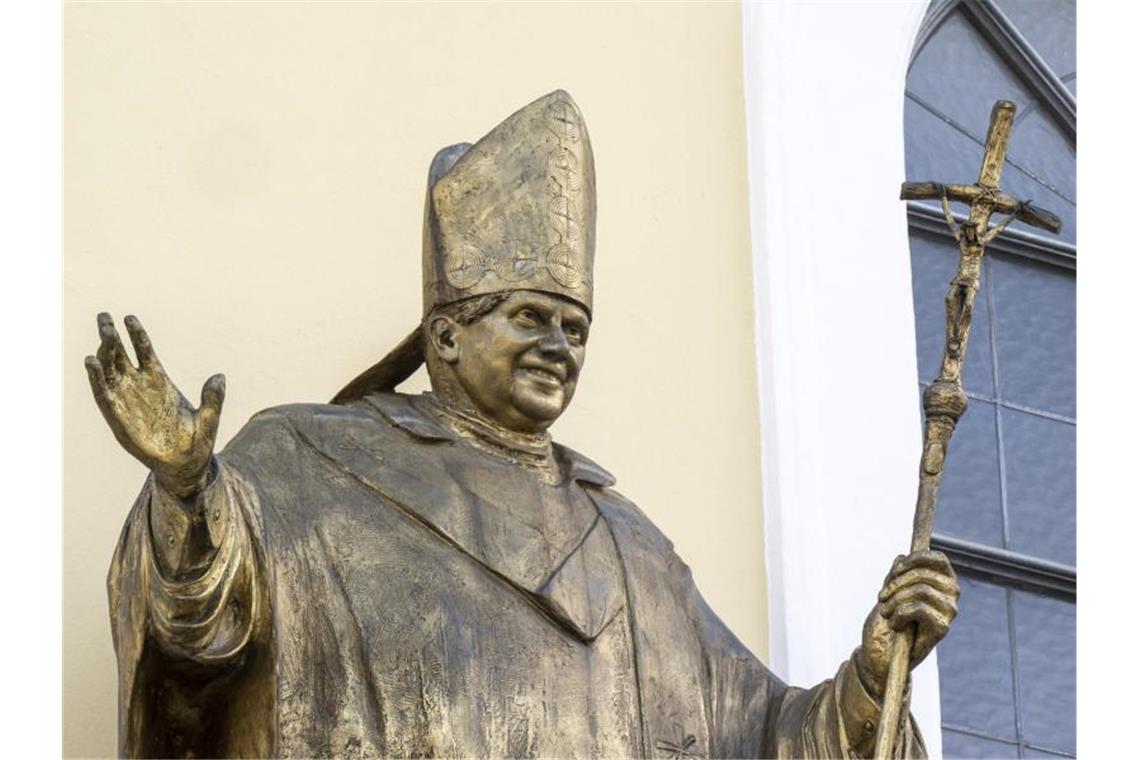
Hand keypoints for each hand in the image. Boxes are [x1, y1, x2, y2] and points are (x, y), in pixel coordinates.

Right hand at [85, 313, 224, 498]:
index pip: (145, 352)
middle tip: (104, 316)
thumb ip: (213, 399)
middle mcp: (140, 387)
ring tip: (100, 336)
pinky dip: (97, 378)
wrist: (184, 468)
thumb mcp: (209, 420)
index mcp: (161, 381)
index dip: (137, 335)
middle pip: (122, 355)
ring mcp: (128, 401)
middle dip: (112, 336)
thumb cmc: (197, 443)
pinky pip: (104, 394)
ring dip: (102, 353)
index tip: (130, 317)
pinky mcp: (118, 417)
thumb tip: (219, 377)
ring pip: (110, 371)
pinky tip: (91, 363)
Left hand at [854, 550, 958, 698]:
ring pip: (921, 589)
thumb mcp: (890, 590)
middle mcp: (951, 595)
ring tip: (886, 611)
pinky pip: (919, 608)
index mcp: (941, 581)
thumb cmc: (887, 621)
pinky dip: (900, 613)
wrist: (881, 654)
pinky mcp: (943, 627)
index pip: (938, 559)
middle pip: (923, 573)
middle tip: (881, 597)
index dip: (916, 559)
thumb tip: (901, 557)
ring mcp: (949, 611)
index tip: (896, 571)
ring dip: (895, 599)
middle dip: (896, 584)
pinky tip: (895, 623)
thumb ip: (897, 574)